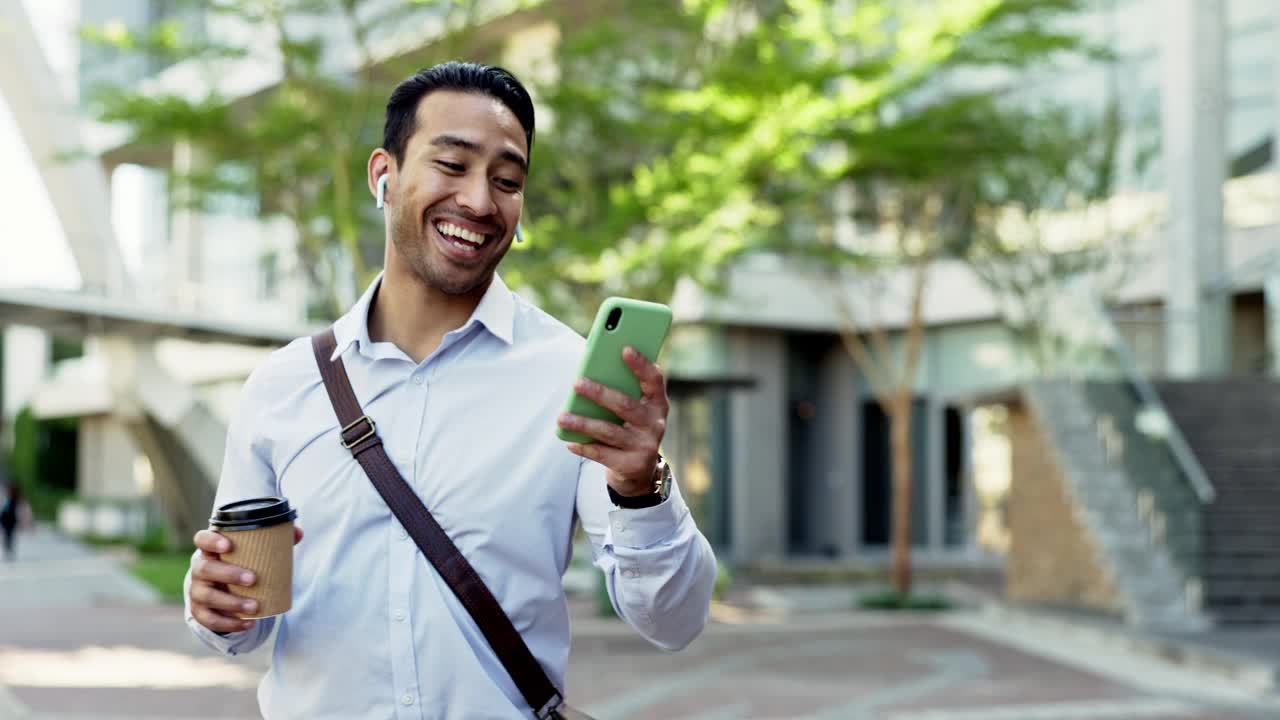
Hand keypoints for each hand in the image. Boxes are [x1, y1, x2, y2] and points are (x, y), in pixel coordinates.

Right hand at [188, 525, 303, 633]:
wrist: (217, 586)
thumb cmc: (237, 562)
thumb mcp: (249, 550)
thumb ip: (273, 539)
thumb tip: (298, 533)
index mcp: (209, 549)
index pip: (202, 539)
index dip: (211, 540)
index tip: (228, 545)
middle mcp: (199, 569)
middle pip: (205, 569)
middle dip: (228, 574)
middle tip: (253, 579)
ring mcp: (197, 591)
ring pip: (207, 597)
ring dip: (231, 603)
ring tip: (254, 607)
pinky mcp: (199, 611)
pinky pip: (209, 620)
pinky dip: (230, 624)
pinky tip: (250, 624)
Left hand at [558, 346, 668, 496]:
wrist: (638, 471)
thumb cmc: (630, 428)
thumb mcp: (634, 409)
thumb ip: (622, 391)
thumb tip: (590, 375)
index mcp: (657, 403)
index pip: (654, 380)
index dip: (641, 364)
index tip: (624, 349)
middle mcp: (655, 424)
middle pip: (625, 405)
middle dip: (599, 393)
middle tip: (577, 383)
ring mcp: (645, 446)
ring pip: (609, 431)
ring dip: (583, 423)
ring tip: (562, 418)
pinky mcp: (632, 465)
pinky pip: (603, 454)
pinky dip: (584, 447)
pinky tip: (569, 441)